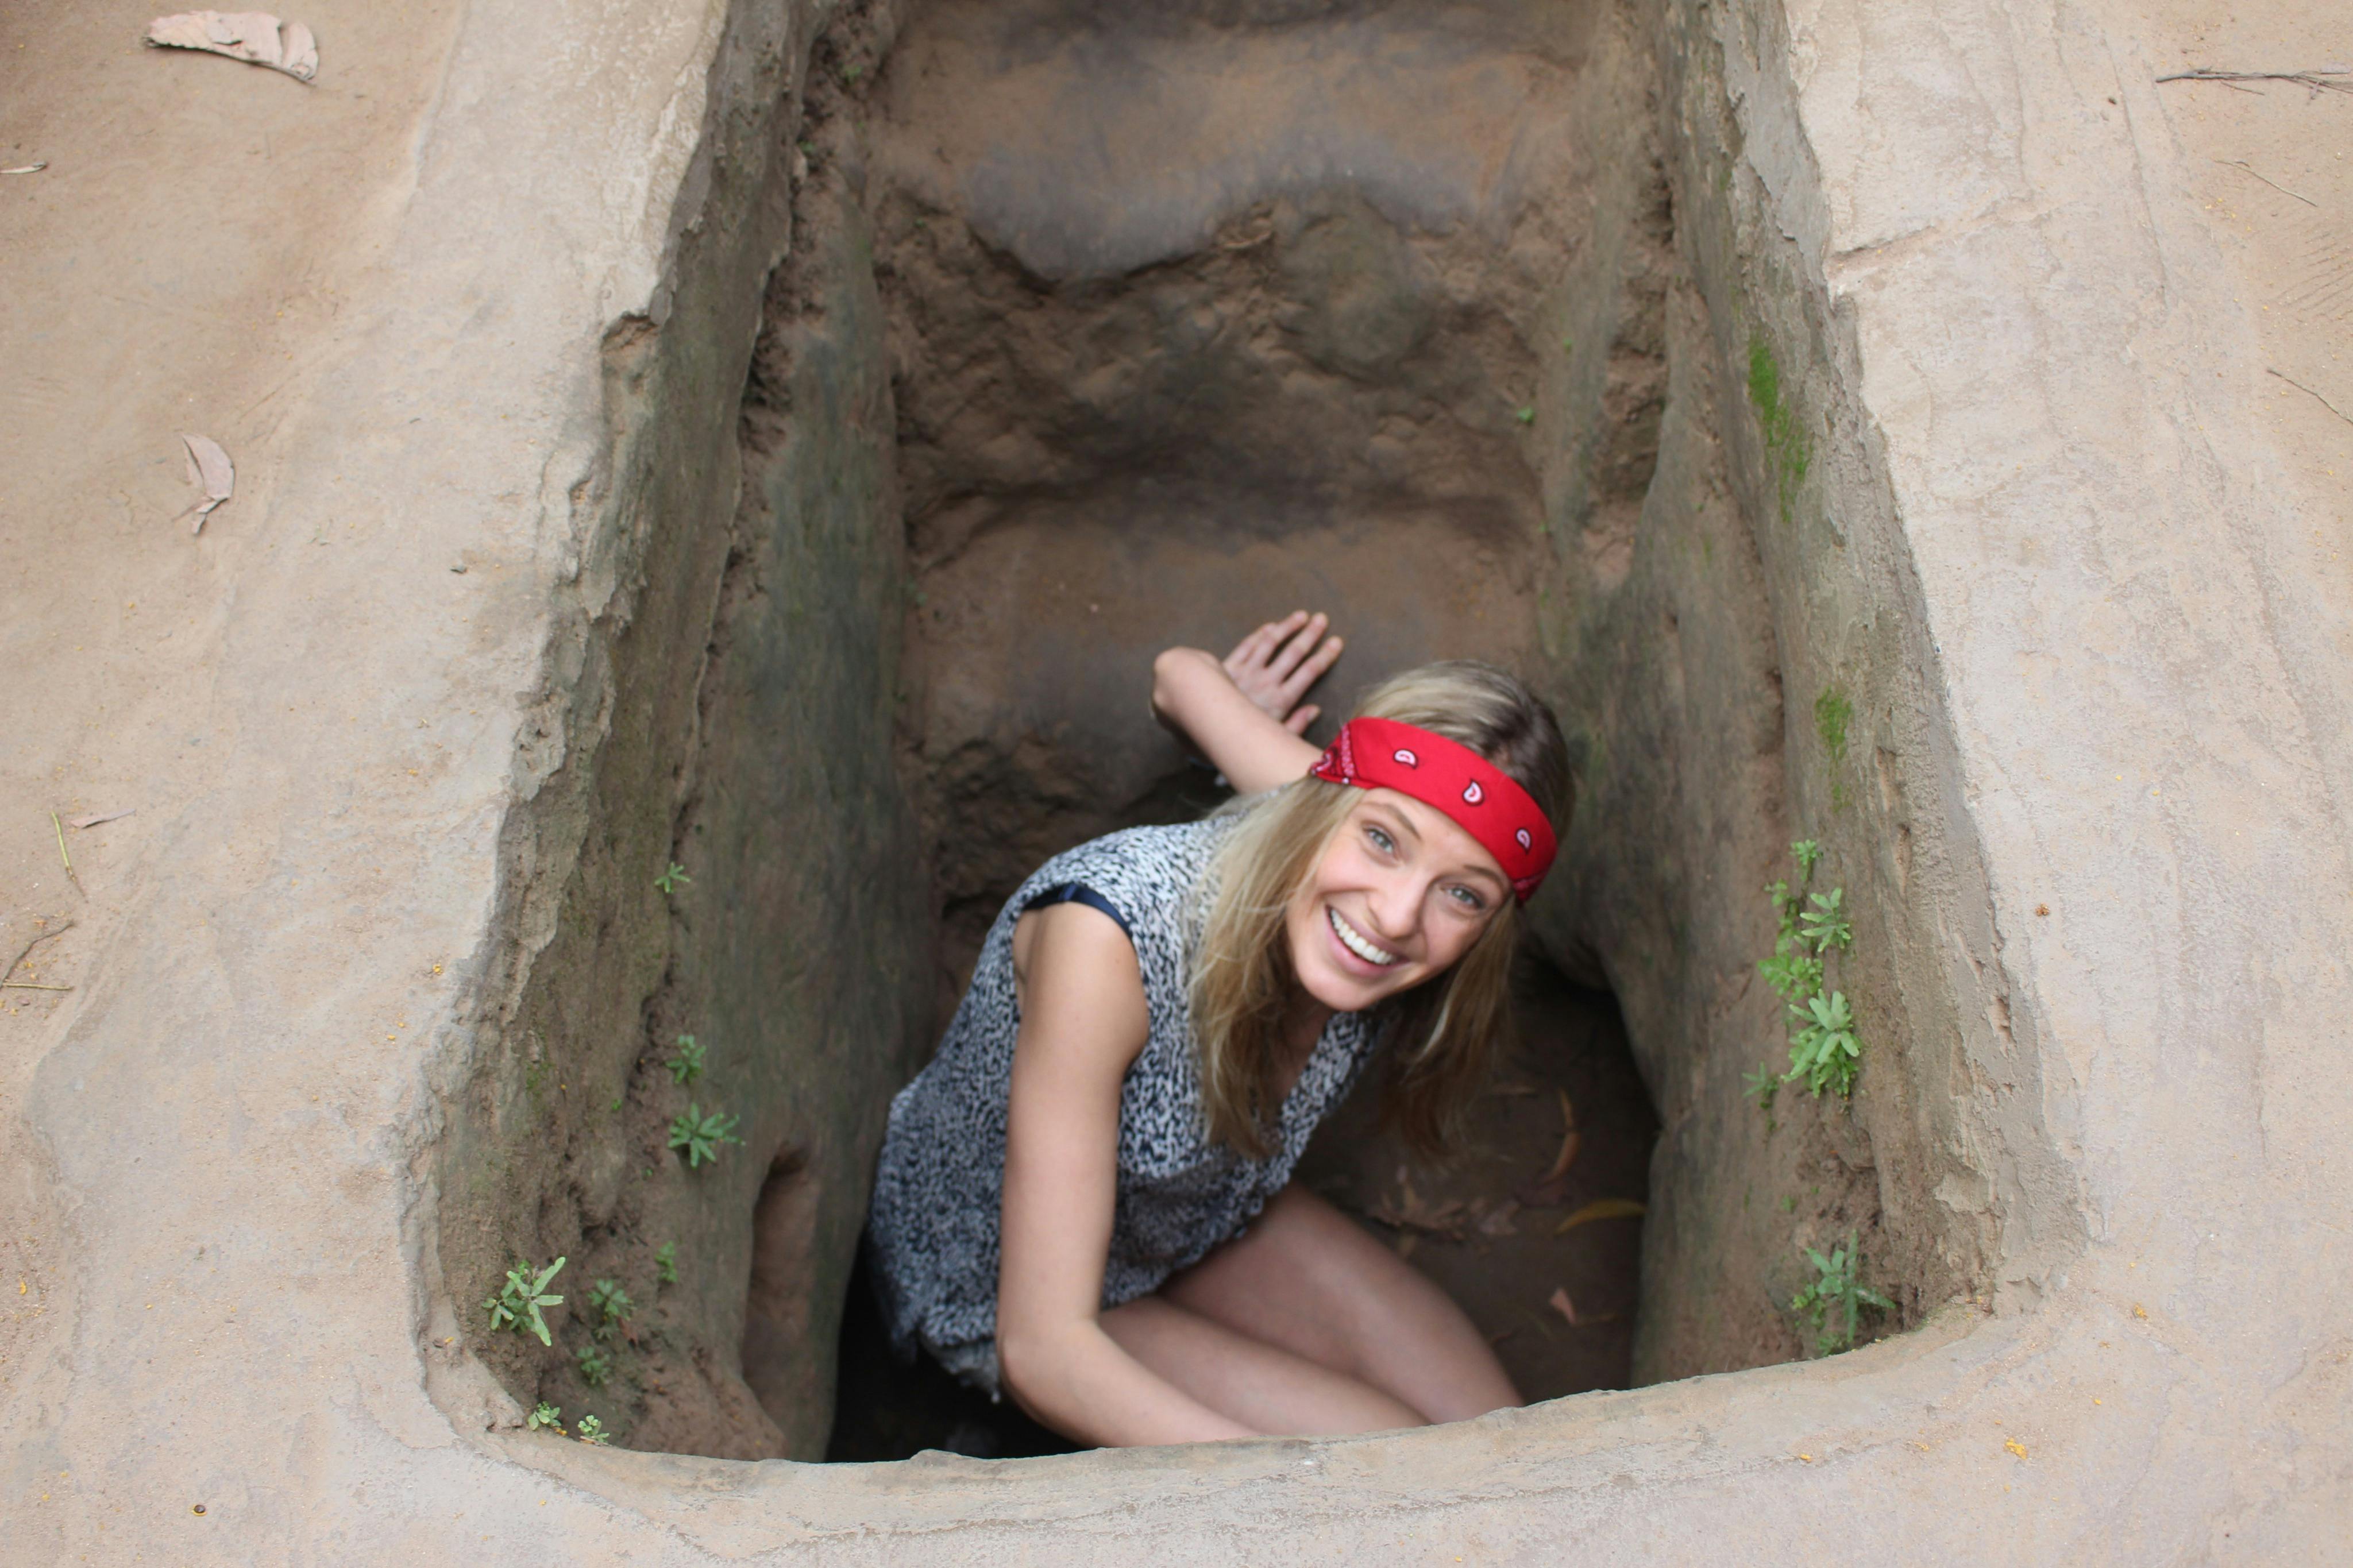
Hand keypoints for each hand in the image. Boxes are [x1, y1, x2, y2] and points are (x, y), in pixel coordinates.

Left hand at [1222, 612, 1343, 735]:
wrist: (1207, 730)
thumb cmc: (1243, 740)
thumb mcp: (1274, 739)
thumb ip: (1296, 725)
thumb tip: (1316, 710)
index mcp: (1281, 701)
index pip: (1310, 672)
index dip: (1325, 655)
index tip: (1337, 642)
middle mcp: (1265, 682)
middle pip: (1294, 653)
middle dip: (1310, 634)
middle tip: (1322, 619)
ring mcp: (1246, 672)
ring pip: (1270, 642)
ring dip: (1287, 626)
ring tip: (1301, 615)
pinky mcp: (1228, 667)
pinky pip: (1246, 645)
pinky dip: (1259, 634)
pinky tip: (1271, 626)